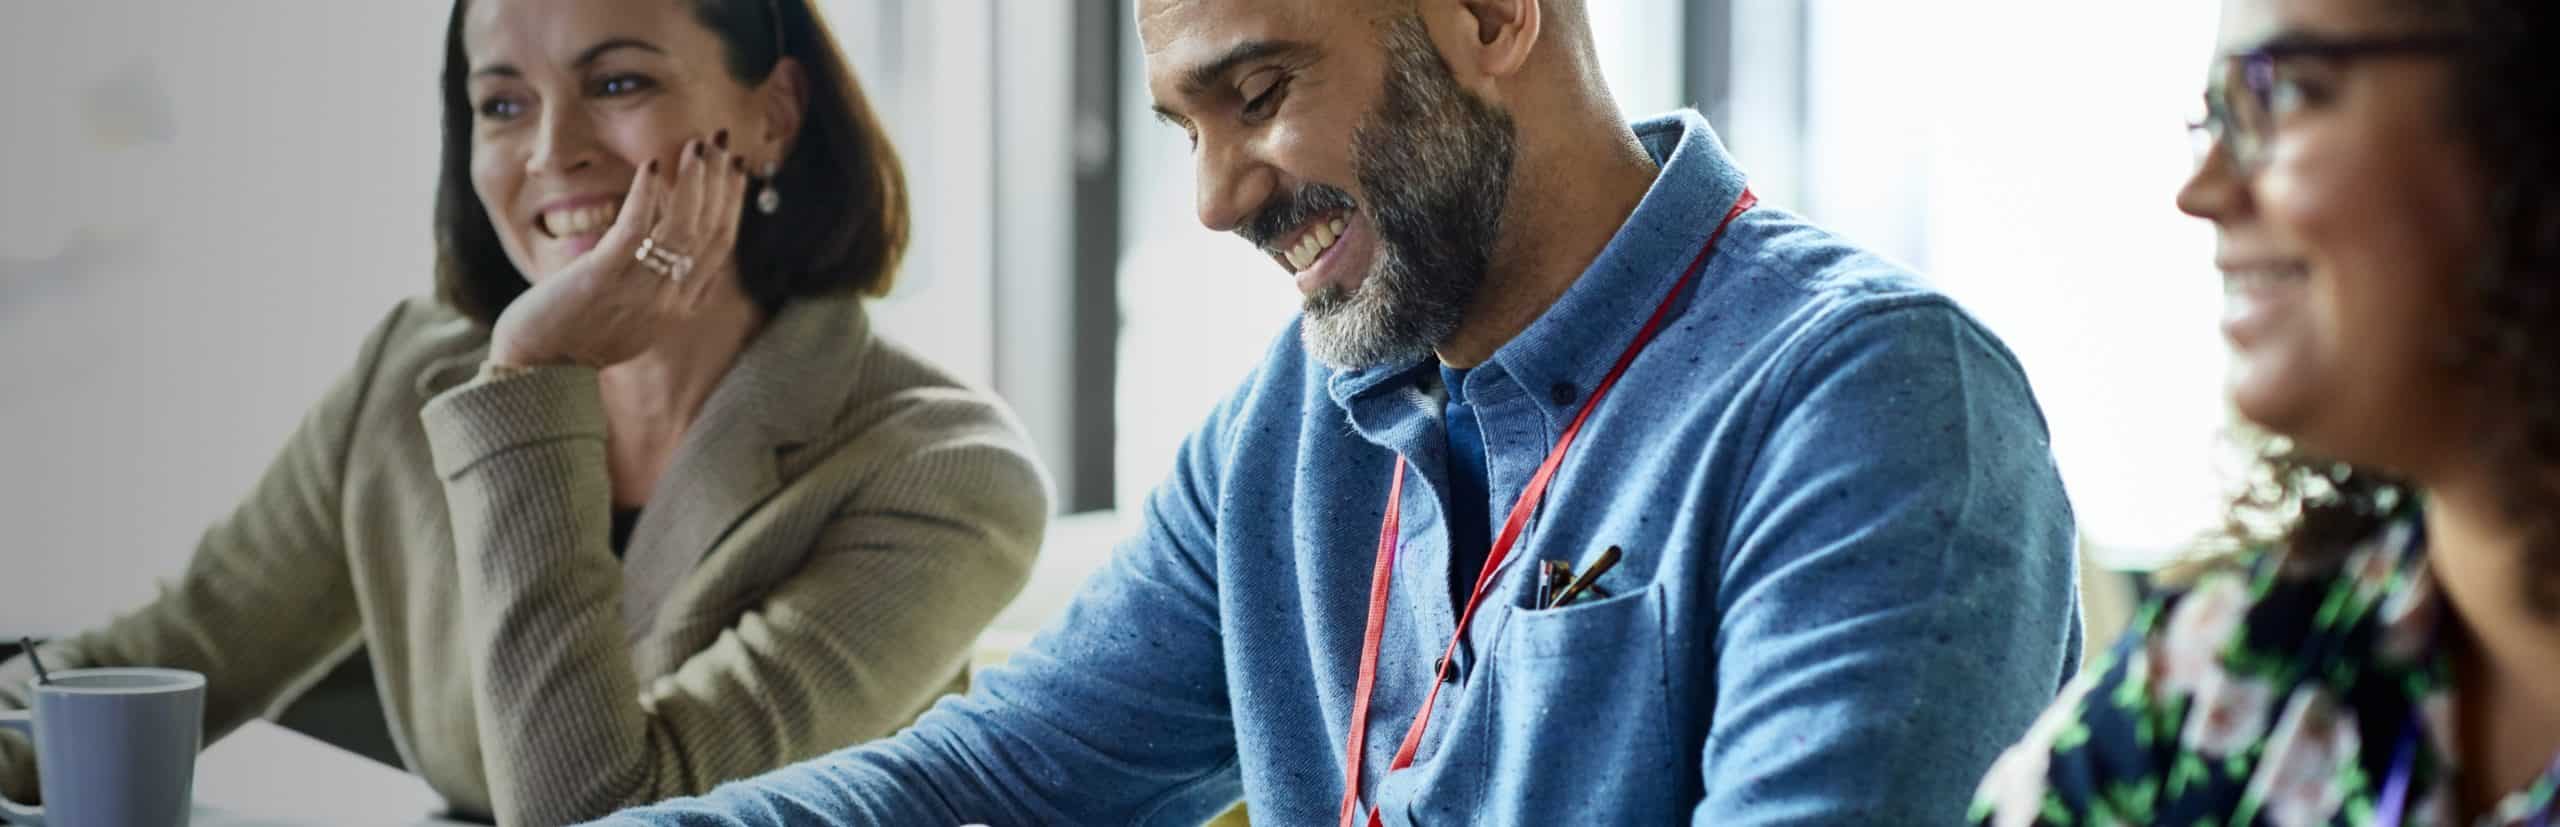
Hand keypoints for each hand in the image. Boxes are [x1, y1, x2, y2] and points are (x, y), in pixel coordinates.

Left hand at [488, 131, 751, 368]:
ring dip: (692, 181)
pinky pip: (634, 229)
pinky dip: (647, 194)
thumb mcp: (633, 319)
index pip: (720, 246)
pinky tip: (652, 164)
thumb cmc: (575, 338)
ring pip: (681, 227)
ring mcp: (638, 291)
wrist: (535, 367)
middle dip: (720, 181)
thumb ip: (659, 287)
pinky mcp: (601, 280)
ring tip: (697, 145)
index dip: (732, 202)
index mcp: (679, 307)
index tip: (735, 167)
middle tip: (722, 141)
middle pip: (709, 232)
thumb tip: (674, 248)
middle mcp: (668, 301)